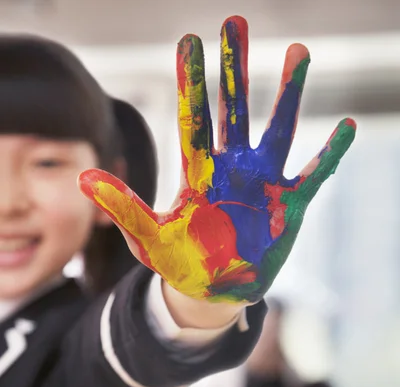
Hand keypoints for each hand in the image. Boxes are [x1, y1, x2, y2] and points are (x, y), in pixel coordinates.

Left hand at [79, 16, 355, 303]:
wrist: (214, 290)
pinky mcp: (289, 205)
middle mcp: (231, 169)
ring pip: (278, 130)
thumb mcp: (147, 239)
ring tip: (298, 51)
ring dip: (287, 93)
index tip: (189, 42)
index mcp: (198, 174)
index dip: (192, 83)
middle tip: (235, 23)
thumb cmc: (180, 264)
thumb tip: (82, 176)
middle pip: (234, 111)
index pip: (194, 119)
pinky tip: (346, 127)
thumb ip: (122, 207)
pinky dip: (329, 154)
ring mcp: (262, 184)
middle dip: (235, 69)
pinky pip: (313, 173)